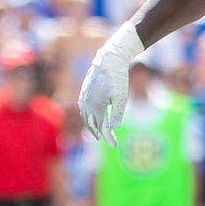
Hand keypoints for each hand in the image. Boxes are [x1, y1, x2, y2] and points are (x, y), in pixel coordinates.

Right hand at [80, 24, 142, 146]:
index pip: (101, 127)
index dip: (108, 138)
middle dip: (100, 134)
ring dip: (92, 127)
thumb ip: (117, 114)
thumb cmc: (118, 78)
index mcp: (95, 106)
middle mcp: (86, 103)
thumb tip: (113, 128)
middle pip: (91, 125)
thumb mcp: (122, 97)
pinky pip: (84, 109)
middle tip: (108, 141)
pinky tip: (93, 118)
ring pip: (85, 118)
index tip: (114, 146)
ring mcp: (83, 98)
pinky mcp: (84, 92)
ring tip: (99, 133)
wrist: (110, 59)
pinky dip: (88, 117)